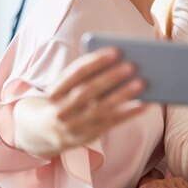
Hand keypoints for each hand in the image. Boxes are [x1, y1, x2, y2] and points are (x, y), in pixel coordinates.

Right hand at [14, 47, 147, 155]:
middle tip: (132, 66)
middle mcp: (61, 110)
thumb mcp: (67, 86)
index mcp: (55, 91)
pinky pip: (111, 124)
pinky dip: (129, 113)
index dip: (95, 61)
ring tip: (143, 82)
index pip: (75, 73)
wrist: (43, 132)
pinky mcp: (88, 136)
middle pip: (87, 91)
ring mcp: (74, 125)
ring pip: (100, 109)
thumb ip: (88, 75)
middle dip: (110, 78)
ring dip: (123, 95)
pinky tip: (145, 104)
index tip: (116, 50)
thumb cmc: (65, 99)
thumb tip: (122, 62)